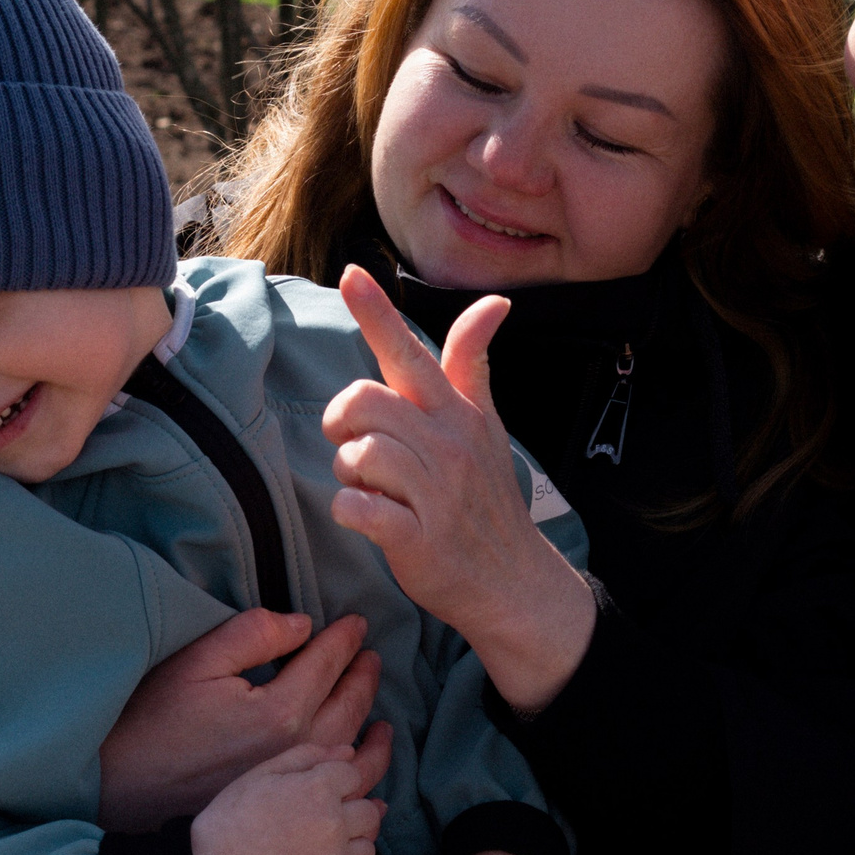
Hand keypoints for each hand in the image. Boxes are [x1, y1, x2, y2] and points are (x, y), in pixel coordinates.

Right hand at [99, 609, 380, 833]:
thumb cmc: (153, 726)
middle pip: (350, 708)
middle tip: (372, 660)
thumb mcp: (197, 664)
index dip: (345, 639)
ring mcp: (295, 790)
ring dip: (371, 730)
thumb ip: (253, 635)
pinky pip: (339, 797)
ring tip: (381, 721)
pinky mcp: (286, 813)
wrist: (125, 797)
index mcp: (280, 712)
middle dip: (365, 678)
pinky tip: (357, 773)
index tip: (357, 625)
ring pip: (352, 754)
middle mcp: (299, 753)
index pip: (328, 664)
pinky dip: (358, 780)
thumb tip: (303, 625)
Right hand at [189, 728, 391, 854]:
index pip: (356, 776)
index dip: (338, 783)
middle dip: (351, 813)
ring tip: (319, 847)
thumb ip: (308, 756)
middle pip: (371, 813)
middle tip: (320, 822)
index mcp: (319, 787)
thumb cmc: (232, 815)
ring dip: (351, 846)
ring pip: (368, 849)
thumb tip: (348, 751)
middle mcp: (334, 822)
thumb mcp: (264, 772)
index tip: (317, 794)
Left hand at [323, 266, 596, 713]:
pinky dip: (350, 511)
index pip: (412, 353)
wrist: (513, 580)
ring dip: (348, 471)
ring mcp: (435, 493)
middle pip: (364, 401)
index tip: (350, 273)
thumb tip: (493, 303)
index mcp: (457, 413)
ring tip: (370, 486)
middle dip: (341, 421)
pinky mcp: (417, 539)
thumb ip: (472, 365)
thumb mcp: (486, 426)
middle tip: (354, 445)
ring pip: (359, 453)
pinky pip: (358, 508)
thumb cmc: (486, 499)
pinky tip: (368, 517)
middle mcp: (447, 445)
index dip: (377, 313)